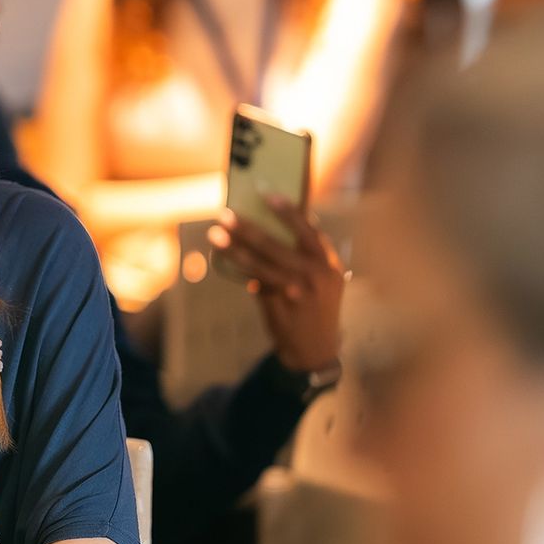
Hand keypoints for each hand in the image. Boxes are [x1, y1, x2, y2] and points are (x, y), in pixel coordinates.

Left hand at [207, 196, 345, 371]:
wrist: (316, 348)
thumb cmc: (315, 304)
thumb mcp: (323, 279)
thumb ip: (305, 255)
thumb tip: (267, 225)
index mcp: (328, 263)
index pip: (308, 230)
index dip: (288, 211)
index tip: (267, 194)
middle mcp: (316, 275)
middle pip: (276, 246)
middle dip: (247, 228)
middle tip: (225, 215)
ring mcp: (297, 292)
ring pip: (259, 265)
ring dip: (234, 249)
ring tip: (215, 235)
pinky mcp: (279, 306)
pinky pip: (255, 282)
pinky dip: (240, 271)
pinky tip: (223, 259)